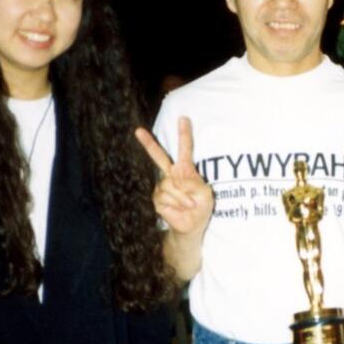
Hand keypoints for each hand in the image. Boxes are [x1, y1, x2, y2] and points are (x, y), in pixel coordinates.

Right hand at [135, 117, 213, 237]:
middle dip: (149, 143)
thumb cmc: (200, 207)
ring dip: (183, 197)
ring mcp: (162, 186)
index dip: (184, 134)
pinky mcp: (157, 199)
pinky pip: (165, 197)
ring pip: (169, 184)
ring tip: (190, 204)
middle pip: (159, 156)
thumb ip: (194, 184)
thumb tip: (177, 182)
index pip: (185, 149)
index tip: (184, 118)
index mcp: (185, 170)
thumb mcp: (206, 193)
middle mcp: (171, 175)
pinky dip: (177, 204)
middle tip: (138, 131)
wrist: (192, 224)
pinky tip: (181, 209)